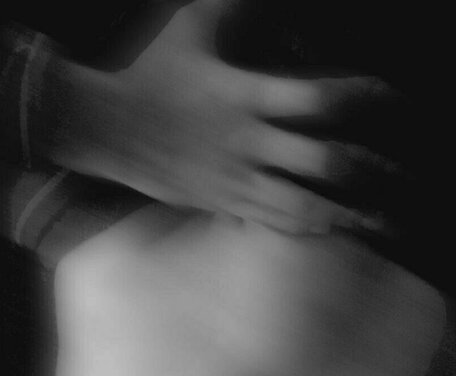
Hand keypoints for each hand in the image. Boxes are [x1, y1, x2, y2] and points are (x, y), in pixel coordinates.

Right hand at [50, 0, 404, 233]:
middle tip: (396, 169)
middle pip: (322, 161)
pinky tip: (331, 227)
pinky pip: (272, 223)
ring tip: (376, 214)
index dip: (362, 97)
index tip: (388, 98)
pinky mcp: (221, 202)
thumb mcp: (193, 25)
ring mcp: (234, 179)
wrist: (105, 128)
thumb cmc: (150, 73)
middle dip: (366, 166)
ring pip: (302, 206)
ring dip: (345, 212)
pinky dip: (307, 227)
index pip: (319, 98)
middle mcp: (246, 143)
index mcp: (245, 96)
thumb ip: (238, 7)